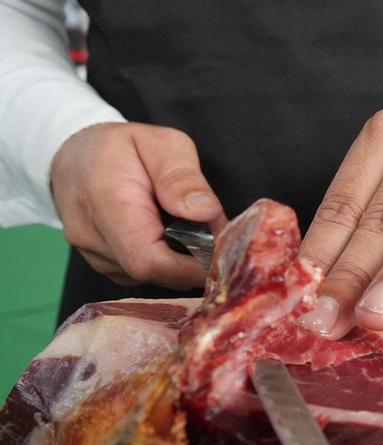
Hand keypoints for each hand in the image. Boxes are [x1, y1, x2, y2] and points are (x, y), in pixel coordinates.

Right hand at [50, 123, 225, 288]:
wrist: (75, 155)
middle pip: (154, 272)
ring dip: (179, 260)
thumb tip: (206, 213)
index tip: (222, 250)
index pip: (148, 260)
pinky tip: (166, 236)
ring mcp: (92, 254)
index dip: (192, 266)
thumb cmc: (123, 147)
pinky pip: (140, 275)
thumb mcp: (161, 145)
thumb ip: (183, 178)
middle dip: (193, 261)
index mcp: (106, 203)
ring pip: (150, 277)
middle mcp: (90, 236)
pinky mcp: (101, 264)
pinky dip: (163, 262)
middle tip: (213, 232)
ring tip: (186, 226)